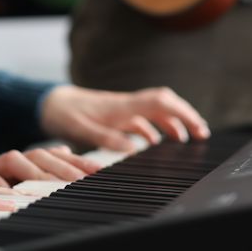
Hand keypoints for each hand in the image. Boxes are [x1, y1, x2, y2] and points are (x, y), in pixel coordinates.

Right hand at [0, 147, 101, 208]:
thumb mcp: (4, 176)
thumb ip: (33, 164)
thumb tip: (65, 151)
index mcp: (16, 162)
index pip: (52, 158)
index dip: (77, 164)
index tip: (103, 173)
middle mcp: (4, 161)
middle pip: (39, 157)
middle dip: (67, 167)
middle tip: (91, 178)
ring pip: (15, 161)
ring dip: (39, 171)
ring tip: (60, 183)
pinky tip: (13, 194)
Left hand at [40, 85, 210, 152]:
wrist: (49, 102)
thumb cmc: (64, 113)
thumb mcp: (81, 128)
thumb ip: (106, 138)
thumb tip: (132, 149)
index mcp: (122, 105)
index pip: (160, 102)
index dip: (181, 111)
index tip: (197, 127)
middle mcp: (126, 104)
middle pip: (164, 104)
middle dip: (185, 116)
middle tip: (202, 134)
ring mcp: (122, 109)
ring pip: (155, 111)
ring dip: (172, 123)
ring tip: (187, 140)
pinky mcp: (116, 115)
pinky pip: (142, 119)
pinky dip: (154, 129)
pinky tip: (157, 143)